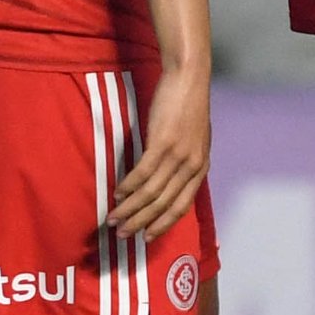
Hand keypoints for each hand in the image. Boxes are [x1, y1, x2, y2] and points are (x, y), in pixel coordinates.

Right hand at [106, 63, 213, 248]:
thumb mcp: (196, 139)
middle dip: (141, 223)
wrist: (189, 77)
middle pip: (163, 205)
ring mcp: (178, 155)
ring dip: (129, 208)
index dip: (163, 225)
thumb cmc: (189, 105)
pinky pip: (142, 173)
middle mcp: (191, 166)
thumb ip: (187, 161)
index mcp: (201, 168)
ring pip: (151, 193)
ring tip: (113, 219)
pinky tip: (117, 193)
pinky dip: (128, 186)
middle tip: (122, 235)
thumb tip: (172, 180)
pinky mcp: (162, 142)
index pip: (181, 207)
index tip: (147, 237)